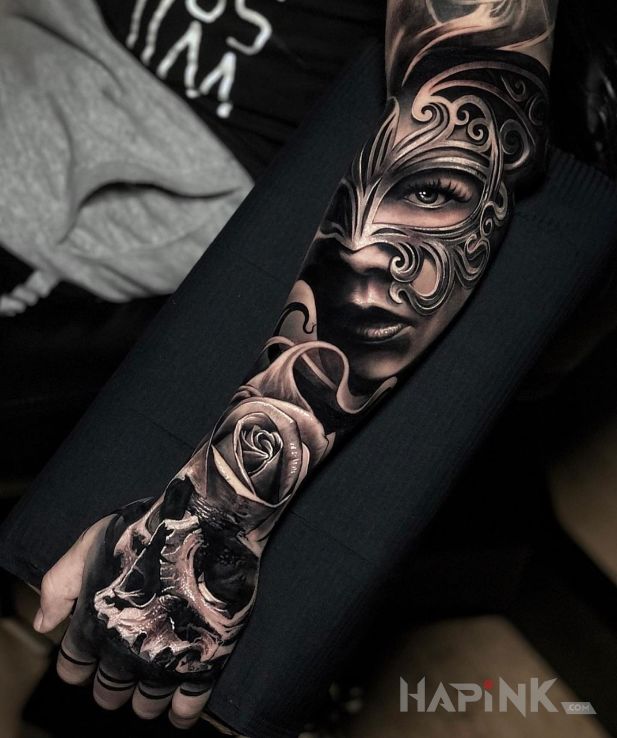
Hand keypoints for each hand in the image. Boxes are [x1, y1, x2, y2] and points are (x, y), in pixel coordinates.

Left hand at [34, 490, 259, 728]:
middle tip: (121, 678)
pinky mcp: (203, 660)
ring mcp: (165, 659)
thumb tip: (44, 625)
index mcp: (94, 623)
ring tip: (150, 693)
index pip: (74, 667)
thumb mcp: (90, 543)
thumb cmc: (147, 527)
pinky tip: (179, 709)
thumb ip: (60, 585)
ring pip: (147, 702)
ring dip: (145, 702)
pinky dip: (182, 712)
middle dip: (112, 688)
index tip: (87, 663)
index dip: (79, 667)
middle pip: (110, 691)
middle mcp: (125, 650)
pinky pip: (188, 704)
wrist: (206, 522)